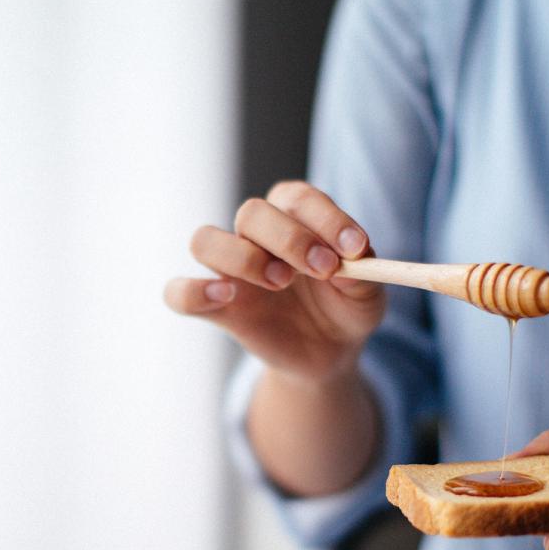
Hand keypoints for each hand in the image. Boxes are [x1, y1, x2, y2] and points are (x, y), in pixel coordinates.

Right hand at [164, 180, 384, 382]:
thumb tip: (353, 260)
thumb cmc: (347, 308)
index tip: (354, 247)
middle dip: (290, 238)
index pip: (296, 198)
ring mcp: (231, 271)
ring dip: (243, 258)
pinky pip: (178, 293)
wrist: (330, 352)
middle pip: (250, 212)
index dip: (325, 217)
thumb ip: (364, 275)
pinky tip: (224, 297)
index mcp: (294, 217)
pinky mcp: (216, 308)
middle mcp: (256, 236)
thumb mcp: (369, 295)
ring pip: (204, 240)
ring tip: (281, 283)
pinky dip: (192, 291)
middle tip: (323, 269)